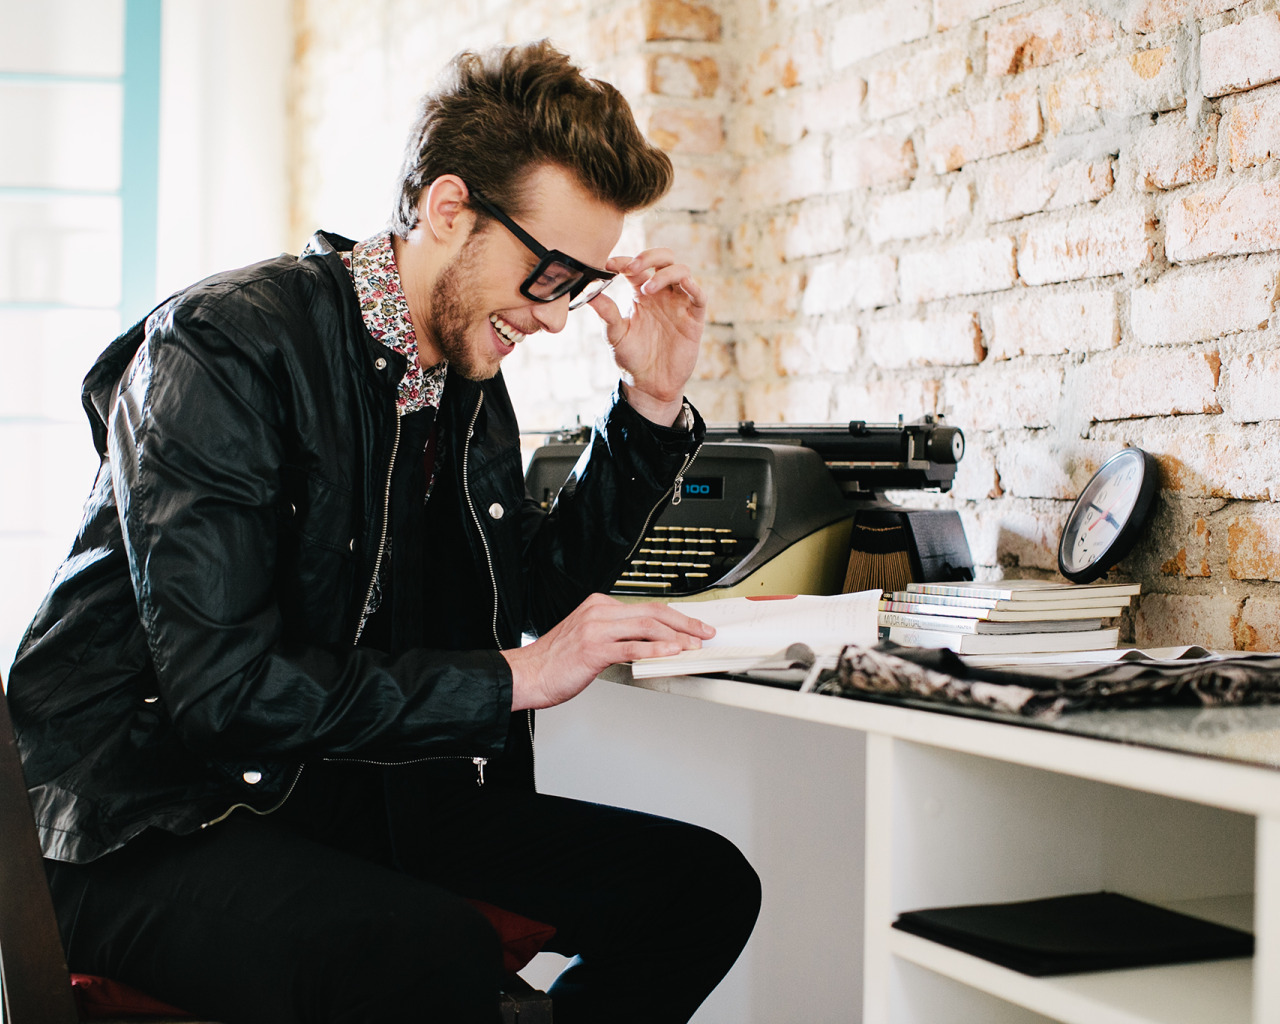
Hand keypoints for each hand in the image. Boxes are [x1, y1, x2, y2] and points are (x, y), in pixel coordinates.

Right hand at [502, 593, 714, 709]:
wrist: (527, 675)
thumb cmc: (555, 662)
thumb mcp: (589, 639)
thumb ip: (616, 636)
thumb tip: (649, 644)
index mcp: (599, 606)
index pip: (646, 607)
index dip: (675, 617)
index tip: (693, 626)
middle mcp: (599, 612)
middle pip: (652, 612)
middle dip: (684, 622)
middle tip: (704, 633)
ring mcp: (596, 628)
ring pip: (647, 626)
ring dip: (676, 637)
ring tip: (694, 645)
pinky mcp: (594, 648)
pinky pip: (632, 647)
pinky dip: (655, 649)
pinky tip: (671, 653)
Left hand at [587, 248, 705, 425]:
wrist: (649, 385)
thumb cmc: (631, 358)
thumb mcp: (615, 336)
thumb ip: (607, 314)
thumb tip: (591, 294)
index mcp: (640, 293)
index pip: (635, 267)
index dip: (623, 261)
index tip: (608, 265)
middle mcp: (661, 293)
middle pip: (663, 258)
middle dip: (648, 257)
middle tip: (631, 268)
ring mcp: (679, 304)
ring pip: (681, 271)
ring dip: (664, 274)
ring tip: (647, 290)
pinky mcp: (693, 319)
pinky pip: (699, 296)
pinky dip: (693, 286)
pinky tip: (683, 285)